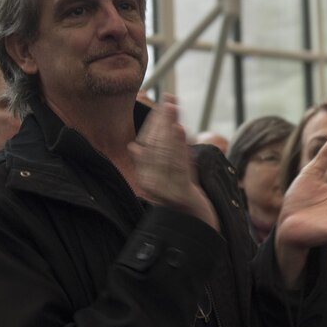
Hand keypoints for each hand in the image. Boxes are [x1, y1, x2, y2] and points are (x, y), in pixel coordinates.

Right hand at [127, 94, 219, 230]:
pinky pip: (180, 167)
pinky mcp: (181, 195)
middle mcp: (152, 184)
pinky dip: (180, 147)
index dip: (154, 124)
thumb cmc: (178, 201)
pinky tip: (181, 130)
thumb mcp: (164, 180)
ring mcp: (166, 190)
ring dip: (170, 128)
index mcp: (146, 179)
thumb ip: (149, 164)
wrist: (194, 226)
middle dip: (162, 121)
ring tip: (173, 107)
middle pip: (156, 146)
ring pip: (166, 152)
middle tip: (169, 99)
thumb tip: (132, 146)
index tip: (163, 104)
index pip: (147, 145)